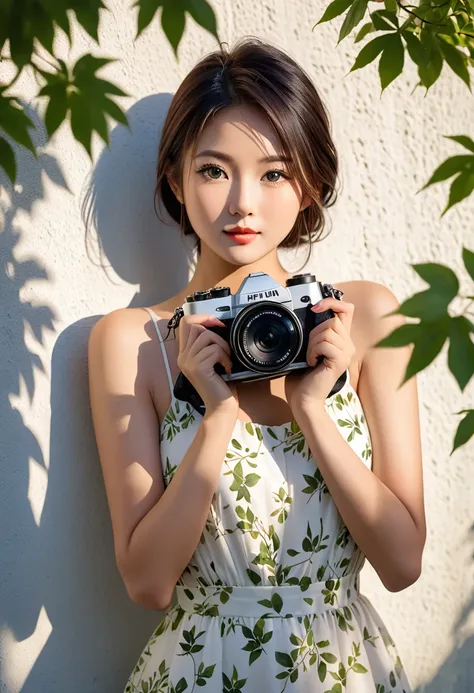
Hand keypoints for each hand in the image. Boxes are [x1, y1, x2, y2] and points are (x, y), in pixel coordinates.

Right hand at [177, 314, 238, 416]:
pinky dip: (226, 358)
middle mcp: (182, 357)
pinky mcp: (197, 368)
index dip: (203, 318)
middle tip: (226, 350)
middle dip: (216, 334)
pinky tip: (227, 369)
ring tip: (226, 361)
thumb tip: (217, 325)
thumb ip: (208, 345)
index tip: (218, 325)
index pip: (187, 324)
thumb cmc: (220, 385)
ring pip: (207, 337)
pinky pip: (215, 350)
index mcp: (185, 354)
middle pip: (197, 327)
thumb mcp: (212, 361)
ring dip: (223, 347)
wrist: (220, 408)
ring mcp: (188, 362)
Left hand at [284, 297, 355, 413]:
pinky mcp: (341, 361)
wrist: (304, 398)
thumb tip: (311, 313)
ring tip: (310, 358)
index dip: (333, 302)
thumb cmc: (303, 376)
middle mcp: (348, 345)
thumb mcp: (309, 348)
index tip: (315, 307)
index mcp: (341, 340)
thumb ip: (316, 332)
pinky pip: (325, 344)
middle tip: (309, 349)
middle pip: (333, 320)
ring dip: (312, 344)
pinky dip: (313, 352)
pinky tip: (312, 363)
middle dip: (314, 332)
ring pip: (328, 332)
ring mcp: (346, 353)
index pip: (347, 309)